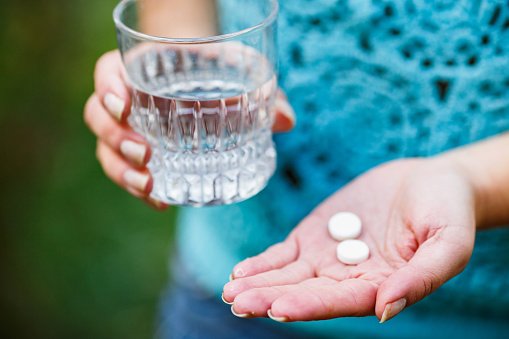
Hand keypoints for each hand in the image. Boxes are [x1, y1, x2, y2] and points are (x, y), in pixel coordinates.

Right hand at [84, 50, 295, 209]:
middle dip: (115, 138)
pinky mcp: (139, 156)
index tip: (124, 107)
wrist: (207, 83)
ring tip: (149, 185)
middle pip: (98, 117)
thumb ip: (263, 92)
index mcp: (139, 69)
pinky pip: (127, 174)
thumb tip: (285, 120)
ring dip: (121, 171)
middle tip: (146, 154)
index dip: (107, 88)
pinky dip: (141, 191)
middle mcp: (127, 100)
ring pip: (107, 150)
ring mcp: (129, 130)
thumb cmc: (219, 73)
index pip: (106, 73)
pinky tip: (161, 202)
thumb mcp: (241, 72)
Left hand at [223, 157, 476, 321]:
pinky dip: (262, 263)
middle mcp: (348, 278)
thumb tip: (385, 308)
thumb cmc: (448, 211)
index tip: (280, 307)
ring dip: (258, 284)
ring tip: (231, 291)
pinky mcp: (314, 235)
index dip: (310, 304)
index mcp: (379, 286)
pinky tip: (240, 272)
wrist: (431, 181)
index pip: (339, 301)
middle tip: (239, 303)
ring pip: (287, 276)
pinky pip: (283, 253)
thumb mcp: (449, 243)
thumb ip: (421, 277)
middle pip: (304, 292)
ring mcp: (327, 257)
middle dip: (271, 298)